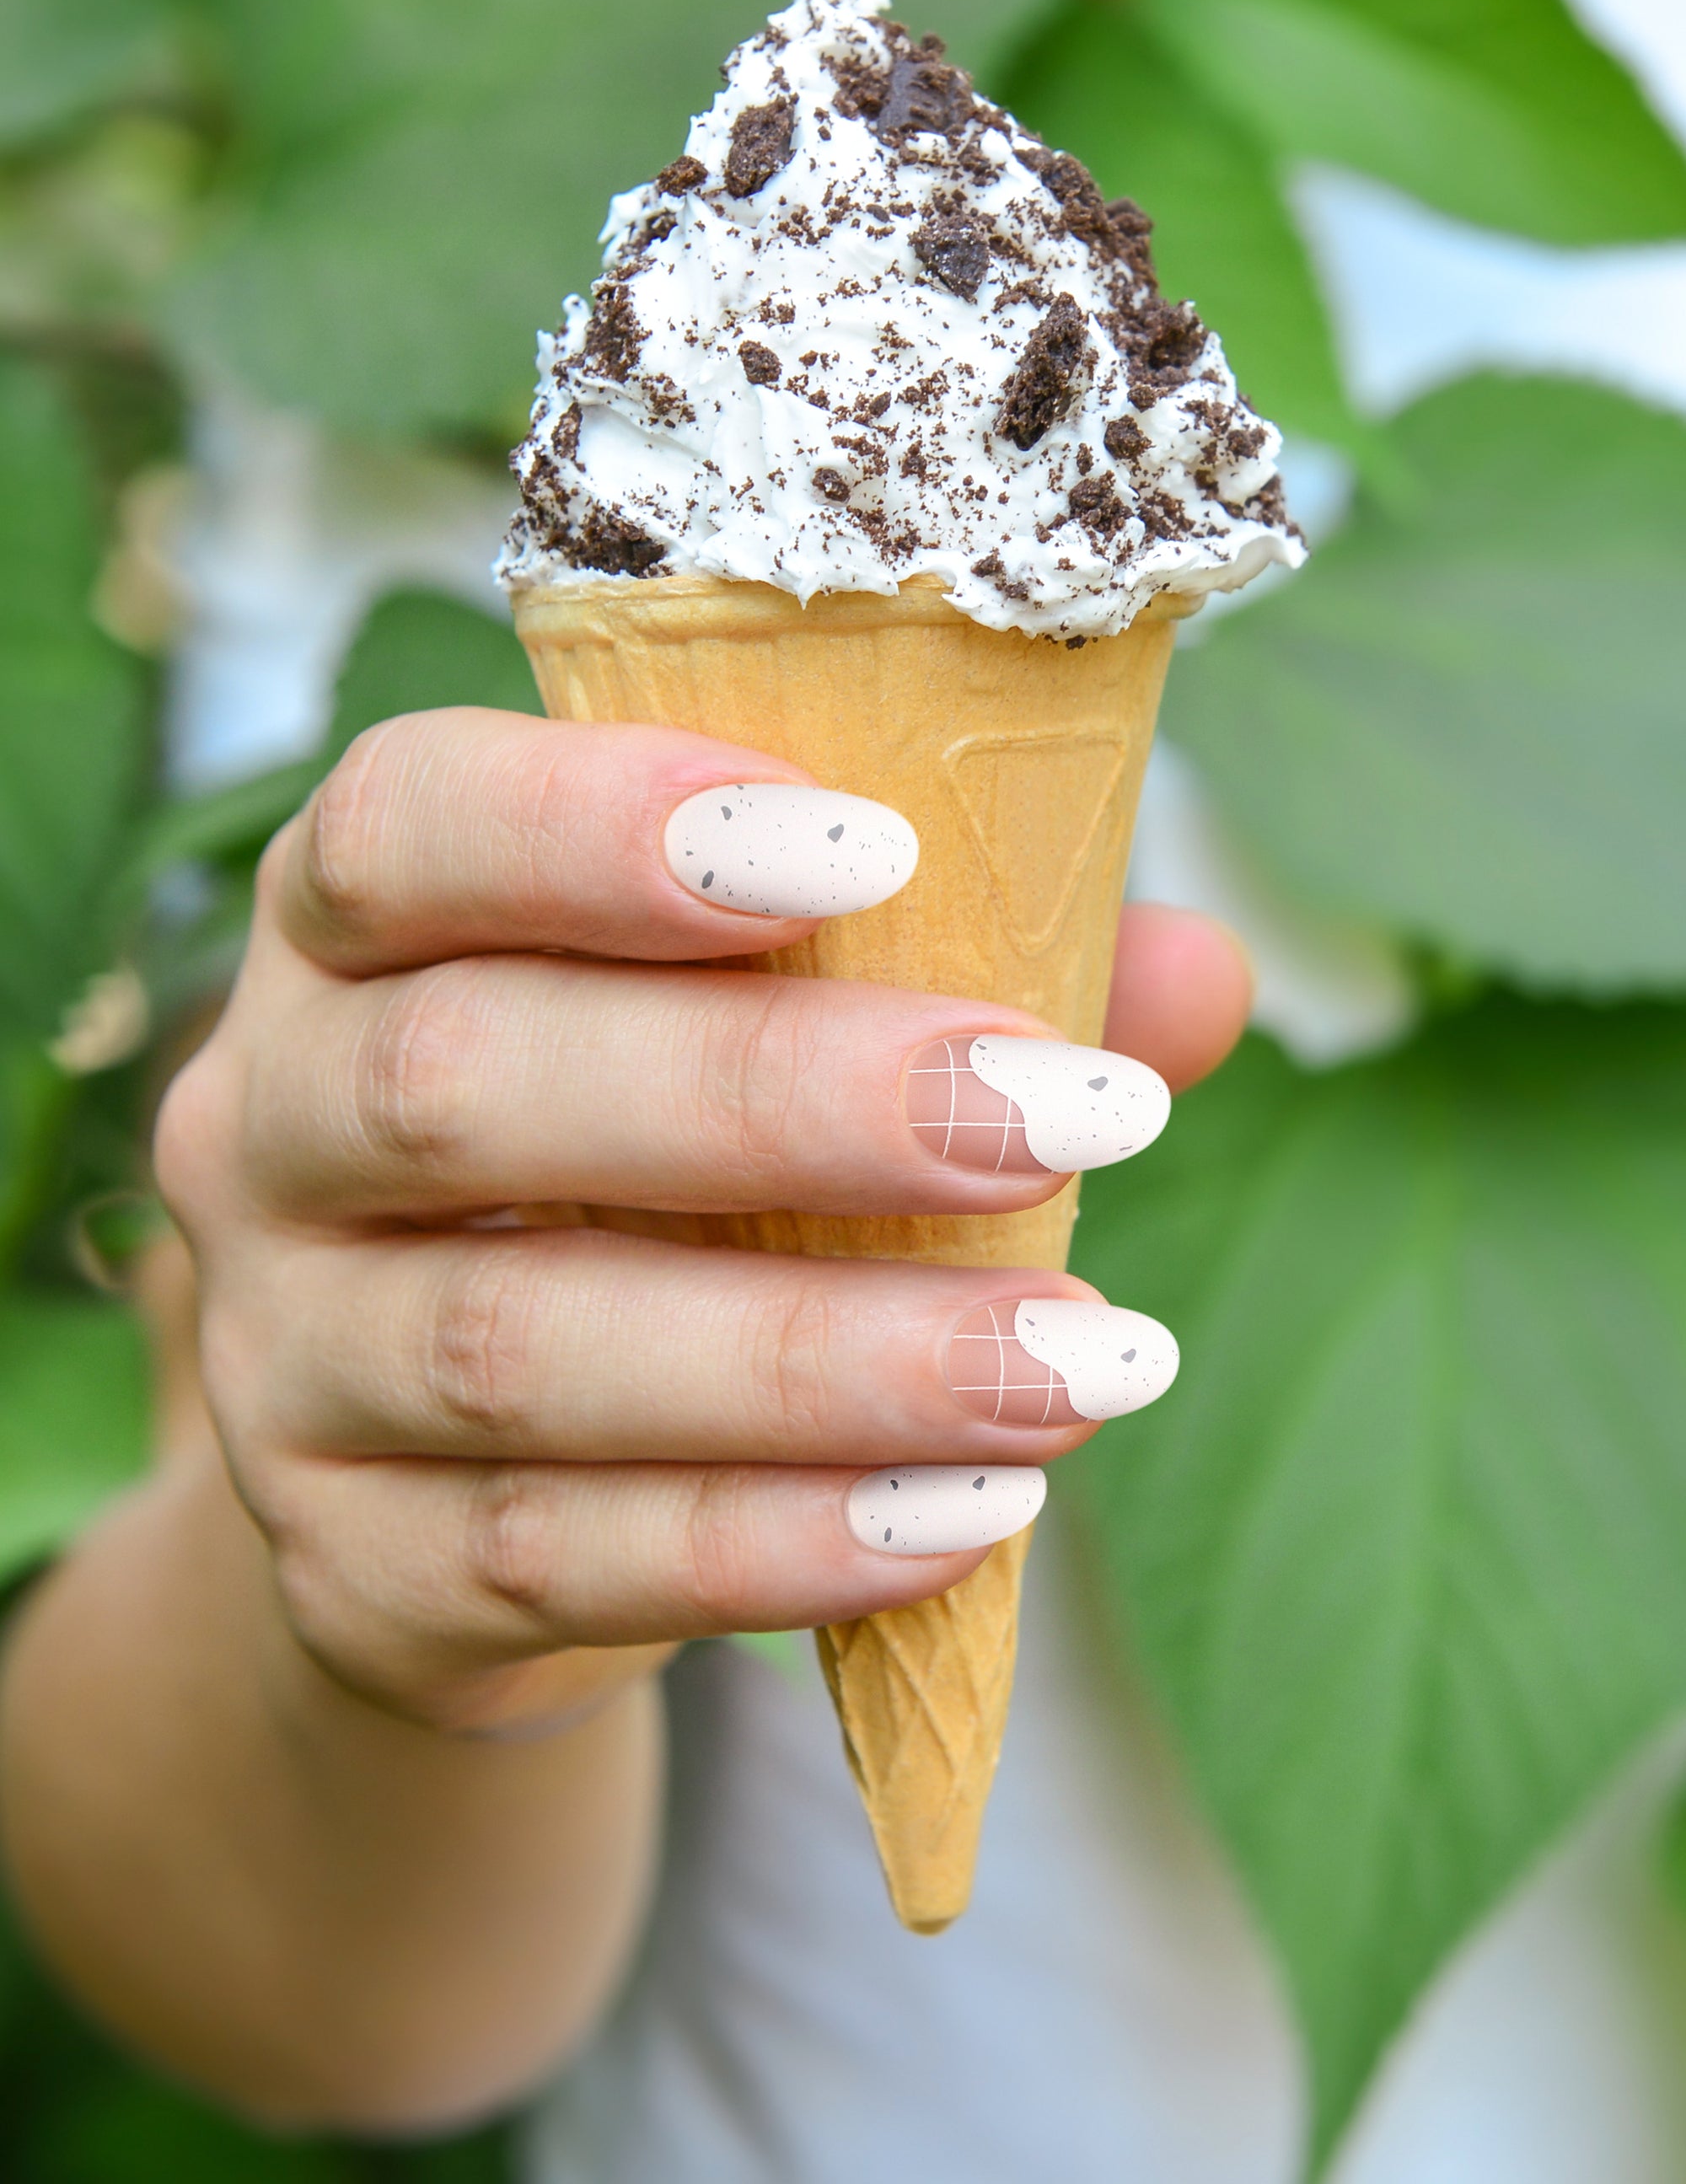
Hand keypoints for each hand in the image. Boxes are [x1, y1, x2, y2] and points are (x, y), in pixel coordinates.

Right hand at [157, 709, 1249, 1735]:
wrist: (459, 1476)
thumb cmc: (647, 1179)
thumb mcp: (760, 1040)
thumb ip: (953, 975)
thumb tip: (1191, 976)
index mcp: (351, 932)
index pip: (400, 830)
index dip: (595, 823)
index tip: (867, 845)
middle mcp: (261, 1126)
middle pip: (462, 1083)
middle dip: (777, 1097)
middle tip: (1052, 1112)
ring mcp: (280, 1361)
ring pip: (516, 1348)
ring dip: (821, 1357)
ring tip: (1074, 1362)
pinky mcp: (342, 1568)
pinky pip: (543, 1559)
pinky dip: (768, 1539)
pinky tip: (964, 1516)